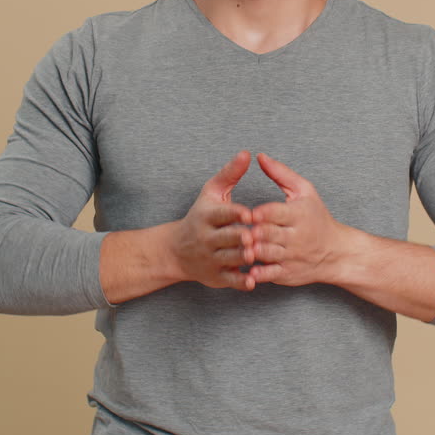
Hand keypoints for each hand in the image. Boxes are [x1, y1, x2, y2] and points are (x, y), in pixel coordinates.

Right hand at [169, 150, 256, 290]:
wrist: (177, 251)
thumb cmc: (201, 216)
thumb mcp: (212, 193)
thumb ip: (230, 174)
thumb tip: (246, 153)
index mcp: (207, 216)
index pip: (221, 214)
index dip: (234, 213)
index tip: (248, 213)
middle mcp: (207, 238)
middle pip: (225, 238)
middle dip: (239, 237)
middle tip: (254, 236)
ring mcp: (211, 258)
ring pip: (229, 258)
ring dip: (243, 258)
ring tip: (257, 255)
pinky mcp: (216, 276)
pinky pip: (229, 280)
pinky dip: (240, 281)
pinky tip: (253, 280)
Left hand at [247, 153, 347, 286]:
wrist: (335, 253)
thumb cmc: (317, 218)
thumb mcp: (305, 191)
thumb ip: (281, 174)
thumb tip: (260, 157)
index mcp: (298, 214)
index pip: (275, 212)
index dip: (259, 213)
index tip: (246, 213)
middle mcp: (296, 236)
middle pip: (267, 234)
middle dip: (251, 233)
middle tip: (234, 232)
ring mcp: (291, 256)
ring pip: (266, 254)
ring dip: (249, 252)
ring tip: (236, 247)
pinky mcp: (287, 273)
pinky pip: (270, 274)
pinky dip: (258, 274)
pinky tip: (247, 270)